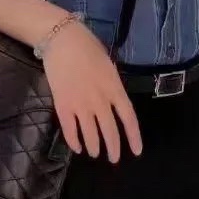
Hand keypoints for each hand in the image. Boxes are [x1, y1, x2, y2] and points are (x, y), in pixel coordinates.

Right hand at [42, 20, 142, 162]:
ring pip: (90, 134)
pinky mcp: (63, 105)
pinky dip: (74, 141)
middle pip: (110, 130)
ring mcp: (81, 104)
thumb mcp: (108, 64)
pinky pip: (70, 130)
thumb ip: (112, 84)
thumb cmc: (87, 46)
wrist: (62, 39)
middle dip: (113, 148)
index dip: (133, 136)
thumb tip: (113, 99)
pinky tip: (77, 148)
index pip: (128, 118)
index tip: (137, 151)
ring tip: (94, 153)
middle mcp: (100, 100)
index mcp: (114, 87)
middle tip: (113, 159)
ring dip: (94, 147)